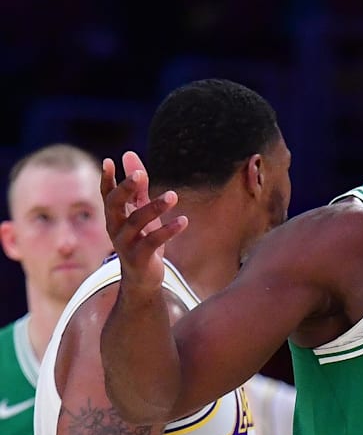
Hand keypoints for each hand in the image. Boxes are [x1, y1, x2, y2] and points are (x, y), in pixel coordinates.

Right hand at [101, 152, 187, 292]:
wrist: (142, 279)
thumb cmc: (142, 240)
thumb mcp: (140, 212)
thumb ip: (137, 187)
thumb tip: (129, 154)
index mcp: (114, 216)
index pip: (107, 194)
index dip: (106, 179)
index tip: (109, 161)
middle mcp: (115, 228)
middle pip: (115, 205)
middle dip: (126, 188)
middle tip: (140, 174)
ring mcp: (125, 244)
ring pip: (136, 222)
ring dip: (155, 207)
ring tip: (174, 195)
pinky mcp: (139, 258)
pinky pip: (153, 241)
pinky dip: (168, 230)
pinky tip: (184, 220)